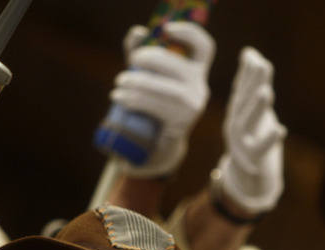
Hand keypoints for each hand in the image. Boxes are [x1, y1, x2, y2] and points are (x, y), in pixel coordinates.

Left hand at [110, 22, 214, 176]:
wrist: (155, 144)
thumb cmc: (150, 104)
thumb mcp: (144, 75)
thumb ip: (139, 52)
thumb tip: (137, 33)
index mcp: (196, 72)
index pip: (205, 48)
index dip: (190, 34)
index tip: (166, 29)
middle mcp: (200, 88)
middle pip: (177, 65)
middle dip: (150, 59)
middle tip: (130, 63)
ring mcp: (193, 108)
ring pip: (166, 89)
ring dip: (138, 83)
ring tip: (119, 84)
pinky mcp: (181, 124)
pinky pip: (158, 108)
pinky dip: (135, 100)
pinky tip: (120, 98)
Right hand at [215, 46, 286, 214]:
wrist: (247, 174)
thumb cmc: (252, 134)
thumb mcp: (253, 108)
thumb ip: (252, 82)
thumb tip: (249, 53)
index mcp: (236, 111)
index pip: (241, 89)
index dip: (248, 74)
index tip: (254, 57)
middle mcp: (235, 124)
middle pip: (244, 102)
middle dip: (253, 83)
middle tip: (263, 66)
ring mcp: (241, 142)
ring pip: (248, 123)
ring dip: (257, 107)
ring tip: (267, 92)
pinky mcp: (251, 159)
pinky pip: (260, 149)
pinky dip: (269, 140)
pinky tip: (281, 130)